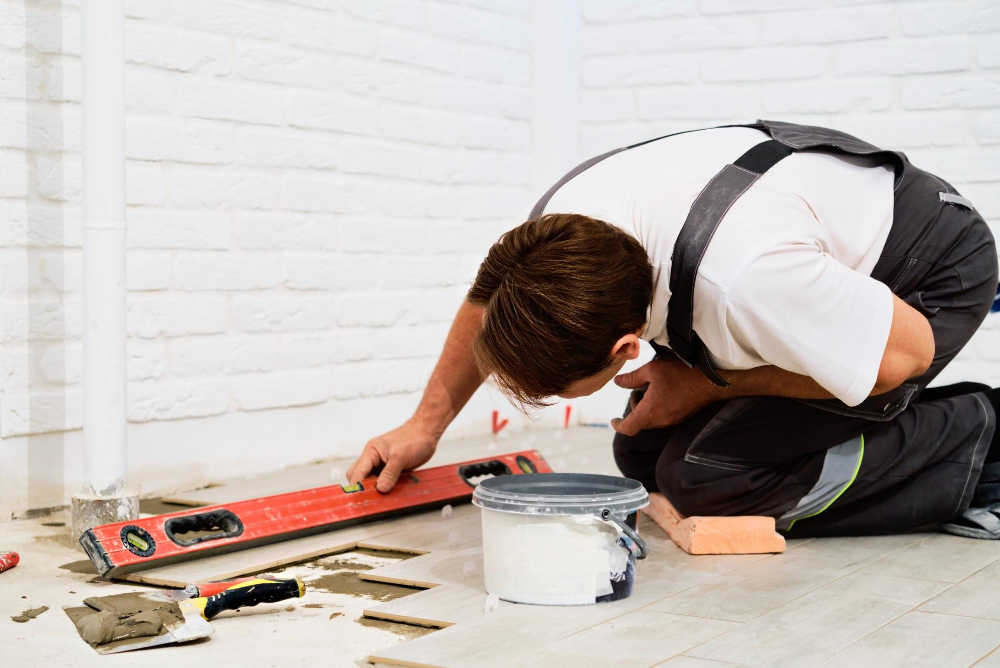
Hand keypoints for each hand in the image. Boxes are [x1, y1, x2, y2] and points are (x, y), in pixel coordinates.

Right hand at [346, 419, 439, 492]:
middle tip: (370, 500)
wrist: (426, 433)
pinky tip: (391, 494)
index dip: (356, 485)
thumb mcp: (400, 456)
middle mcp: (374, 459)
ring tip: (380, 499)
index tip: (359, 498)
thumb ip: (390, 473)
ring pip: (372, 481)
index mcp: (371, 452)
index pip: (357, 471)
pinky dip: (386, 488)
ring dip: (376, 490)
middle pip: (360, 477)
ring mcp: (383, 465)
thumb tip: (381, 488)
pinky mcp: (392, 470)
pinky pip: (385, 482)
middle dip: (363, 488)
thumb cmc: (413, 437)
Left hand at [611, 358, 726, 435]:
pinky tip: (664, 391)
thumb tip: (617, 382)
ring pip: (651, 419)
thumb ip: (632, 378)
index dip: (618, 426)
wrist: (710, 381)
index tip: (613, 420)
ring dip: (646, 407)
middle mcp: (660, 421)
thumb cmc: (680, 374)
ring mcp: (672, 420)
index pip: (628, 428)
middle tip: (639, 389)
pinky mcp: (681, 417)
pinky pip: (663, 417)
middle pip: (639, 422)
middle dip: (634, 408)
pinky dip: (657, 408)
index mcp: (649, 412)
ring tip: (652, 388)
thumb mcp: (651, 370)